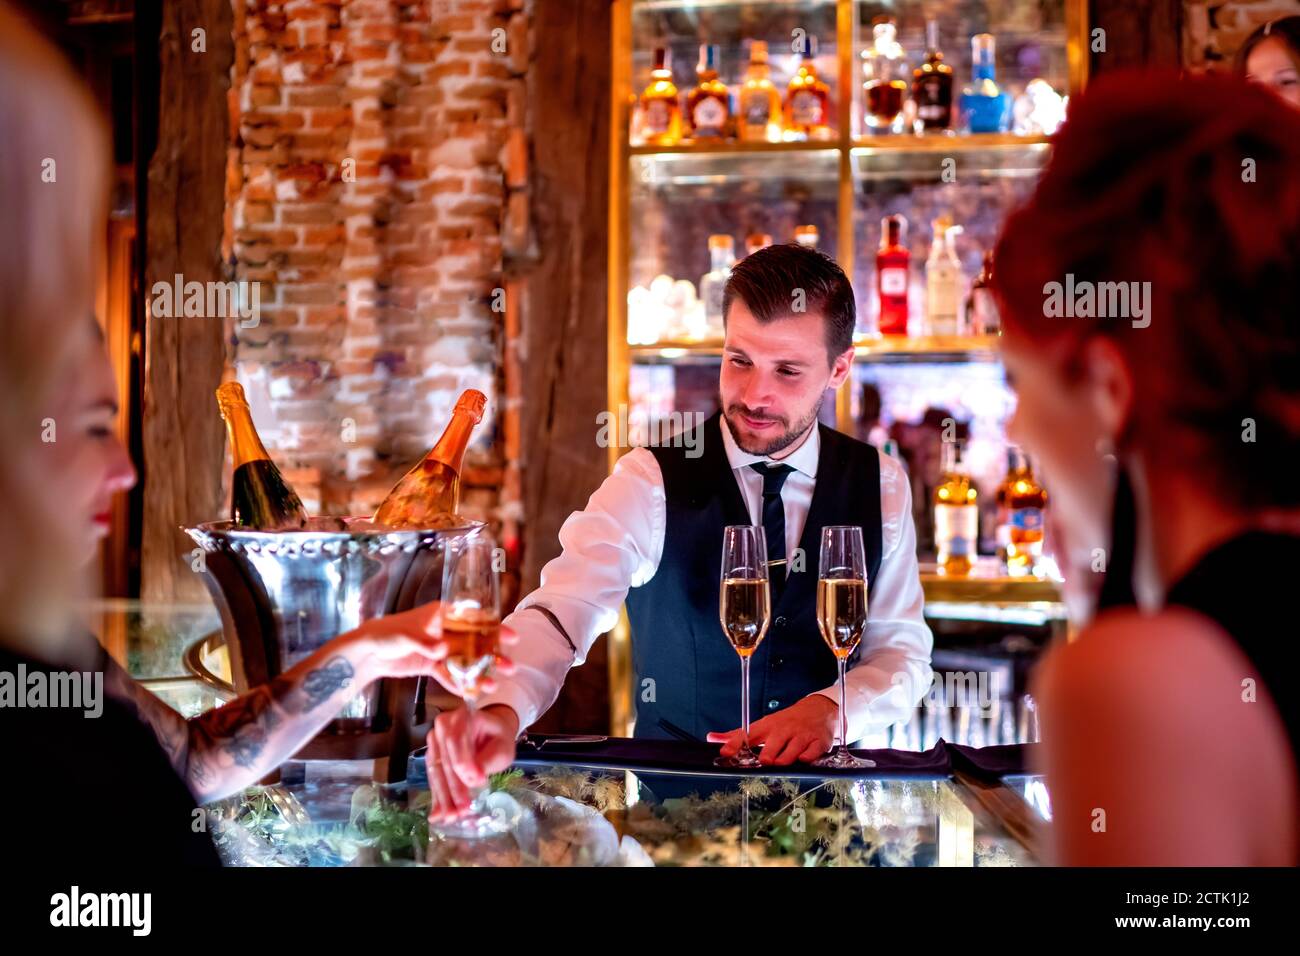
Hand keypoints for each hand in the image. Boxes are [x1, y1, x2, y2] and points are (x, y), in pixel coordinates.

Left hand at [343, 602, 517, 695]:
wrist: (367, 652)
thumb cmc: (386, 634)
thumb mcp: (407, 636)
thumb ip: (427, 644)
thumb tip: (443, 650)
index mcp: (443, 614)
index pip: (474, 619)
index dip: (494, 628)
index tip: (511, 637)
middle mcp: (446, 630)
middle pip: (475, 642)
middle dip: (493, 655)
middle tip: (510, 667)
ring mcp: (440, 648)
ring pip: (465, 661)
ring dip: (479, 673)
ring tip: (492, 686)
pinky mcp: (432, 664)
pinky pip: (449, 674)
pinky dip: (458, 683)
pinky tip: (471, 692)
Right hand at [426, 702, 519, 822]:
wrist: (491, 733)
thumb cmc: (498, 739)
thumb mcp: (503, 748)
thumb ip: (489, 760)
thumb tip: (474, 778)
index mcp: (463, 716)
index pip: (456, 740)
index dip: (464, 764)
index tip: (477, 783)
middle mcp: (443, 725)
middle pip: (443, 759)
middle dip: (452, 788)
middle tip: (461, 810)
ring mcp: (435, 741)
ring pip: (436, 771)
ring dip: (443, 796)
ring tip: (451, 816)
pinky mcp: (432, 755)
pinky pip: (433, 777)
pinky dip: (438, 796)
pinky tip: (439, 813)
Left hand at [706, 694, 837, 765]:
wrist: (818, 709)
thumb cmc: (786, 721)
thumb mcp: (763, 725)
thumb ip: (738, 735)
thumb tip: (712, 738)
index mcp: (768, 726)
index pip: (748, 735)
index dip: (735, 744)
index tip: (725, 753)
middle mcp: (783, 730)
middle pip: (770, 750)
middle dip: (766, 759)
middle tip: (766, 760)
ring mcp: (801, 736)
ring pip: (789, 756)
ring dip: (784, 762)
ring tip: (783, 760)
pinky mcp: (818, 743)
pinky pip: (809, 757)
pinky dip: (805, 760)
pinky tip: (803, 757)